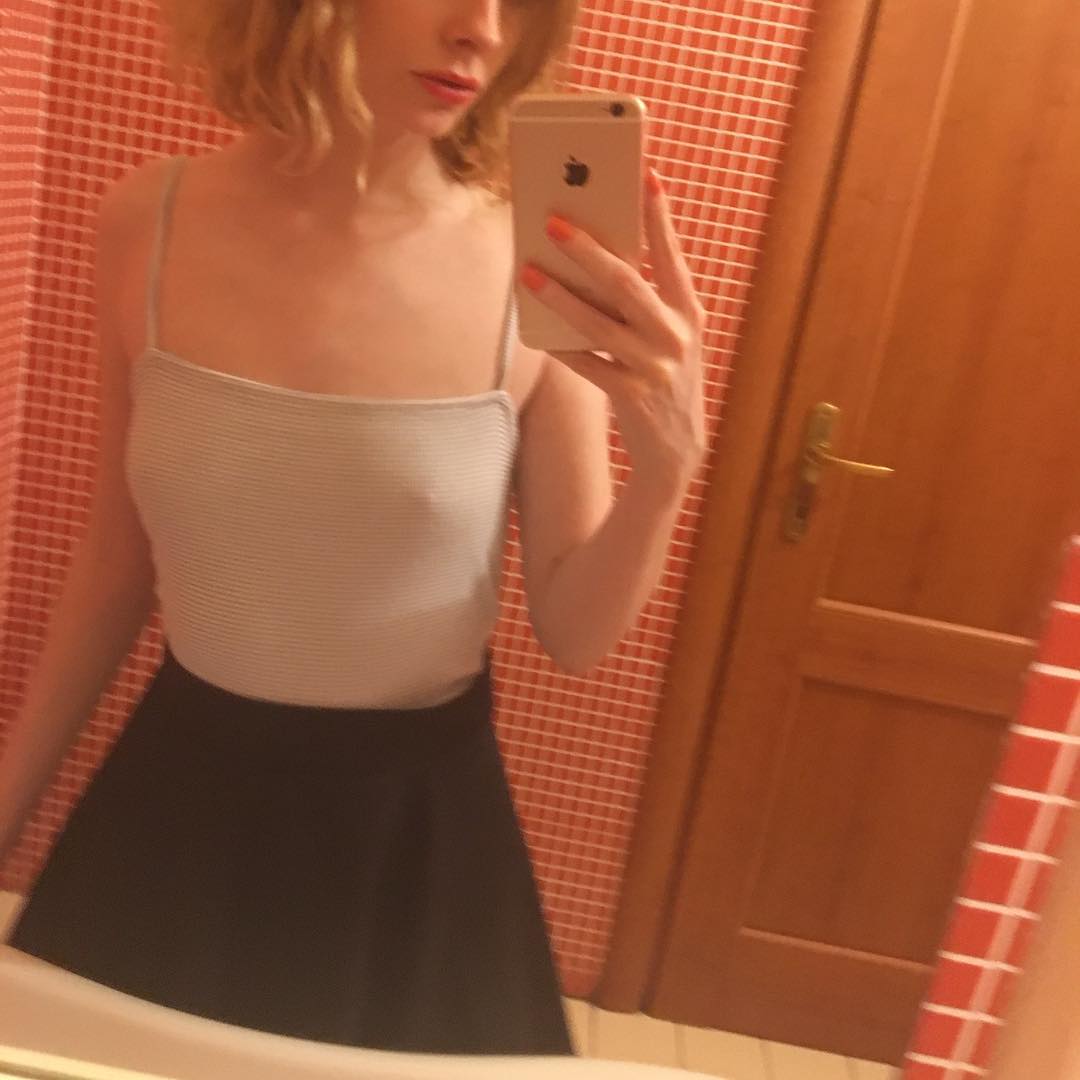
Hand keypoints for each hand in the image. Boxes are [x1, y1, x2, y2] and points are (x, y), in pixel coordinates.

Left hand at [520, 166, 707, 500]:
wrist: (678, 449)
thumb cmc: (667, 379)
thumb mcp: (671, 337)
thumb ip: (646, 302)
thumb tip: (595, 260)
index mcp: (688, 312)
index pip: (672, 255)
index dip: (658, 215)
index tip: (644, 174)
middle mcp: (675, 336)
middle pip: (627, 282)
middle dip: (589, 249)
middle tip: (555, 221)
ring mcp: (653, 367)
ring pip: (598, 323)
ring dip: (560, 295)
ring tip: (529, 271)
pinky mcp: (631, 396)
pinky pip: (586, 364)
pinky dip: (561, 346)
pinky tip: (537, 331)